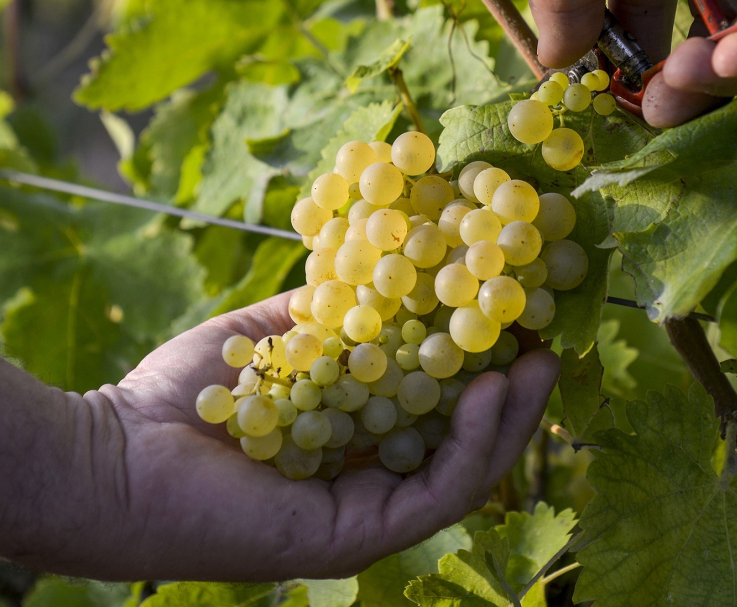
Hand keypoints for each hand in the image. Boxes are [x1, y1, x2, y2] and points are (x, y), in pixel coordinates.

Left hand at [5, 292, 559, 580]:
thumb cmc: (183, 396)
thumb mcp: (272, 339)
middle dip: (511, 397)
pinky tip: (488, 393)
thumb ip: (328, 318)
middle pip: (462, 446)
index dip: (479, 367)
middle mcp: (367, 485)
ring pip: (463, 475)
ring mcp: (365, 518)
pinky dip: (472, 444)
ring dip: (508, 421)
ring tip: (537, 365)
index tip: (510, 317)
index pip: (436, 411)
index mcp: (351, 442)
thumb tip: (378, 272)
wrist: (114, 453)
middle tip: (548, 344)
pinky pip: (434, 494)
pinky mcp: (354, 538)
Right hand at [514, 0, 736, 126]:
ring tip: (691, 77)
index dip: (631, 69)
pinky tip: (733, 59)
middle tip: (657, 108)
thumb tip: (558, 62)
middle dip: (679, 83)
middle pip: (701, 31)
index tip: (620, 105)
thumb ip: (564, 1)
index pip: (638, 18)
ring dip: (725, 73)